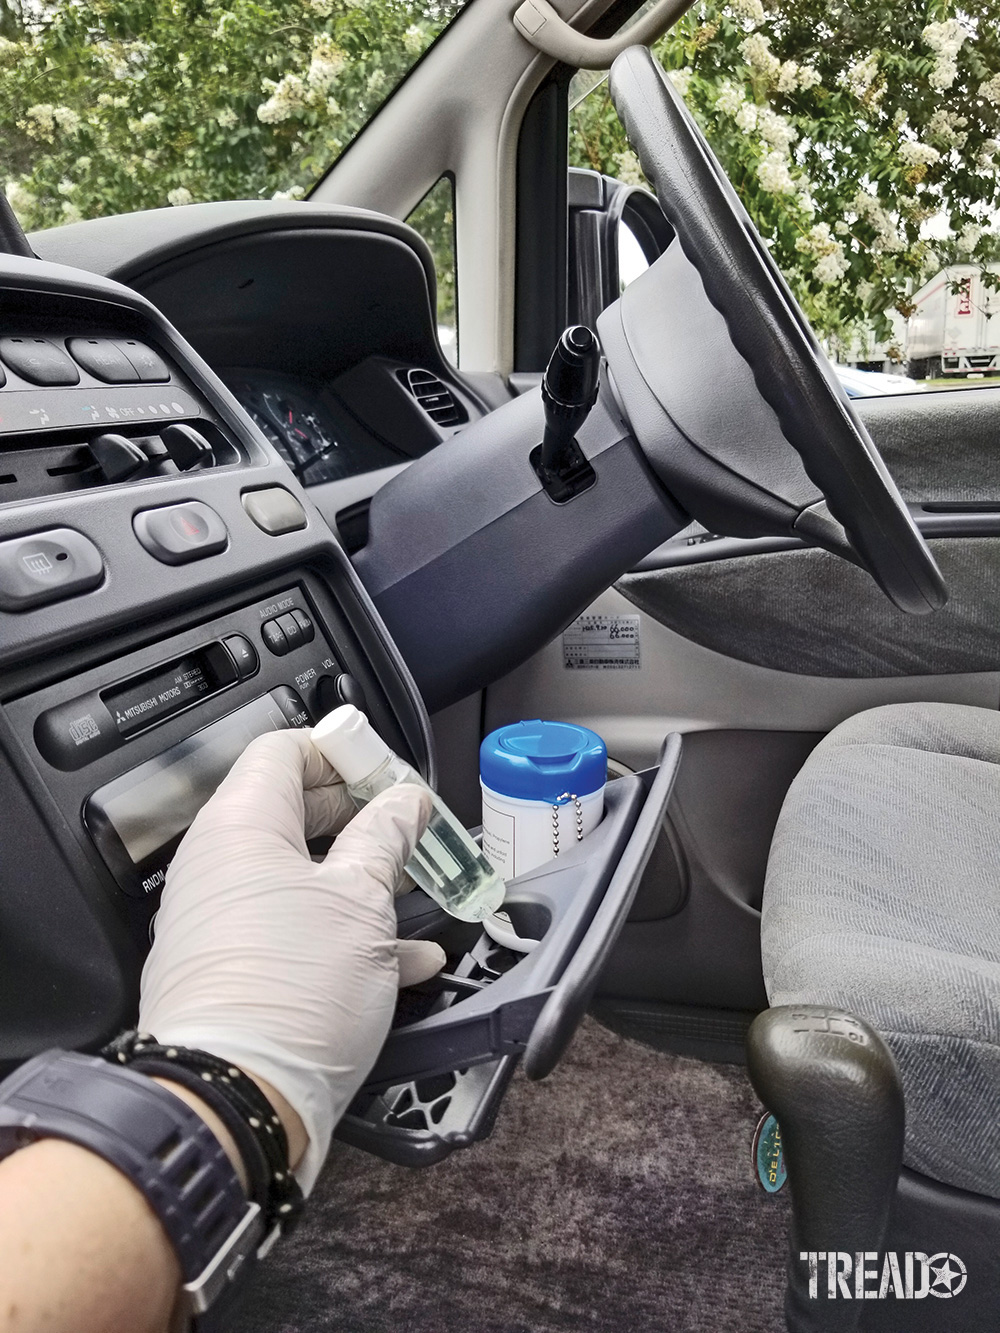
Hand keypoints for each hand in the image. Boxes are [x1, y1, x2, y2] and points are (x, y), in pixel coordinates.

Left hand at [137, 728, 444, 1191]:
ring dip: (362, 880)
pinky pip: (292, 932)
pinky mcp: (233, 973)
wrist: (235, 1103)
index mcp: (241, 826)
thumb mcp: (362, 901)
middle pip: (293, 811)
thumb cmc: (296, 989)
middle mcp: (219, 865)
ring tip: (417, 892)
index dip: (341, 751)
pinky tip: (406, 962)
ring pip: (300, 876)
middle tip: (412, 829)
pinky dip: (343, 935)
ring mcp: (221, 921)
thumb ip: (386, 837)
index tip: (390, 772)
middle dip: (361, 817)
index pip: (283, 750)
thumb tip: (404, 799)